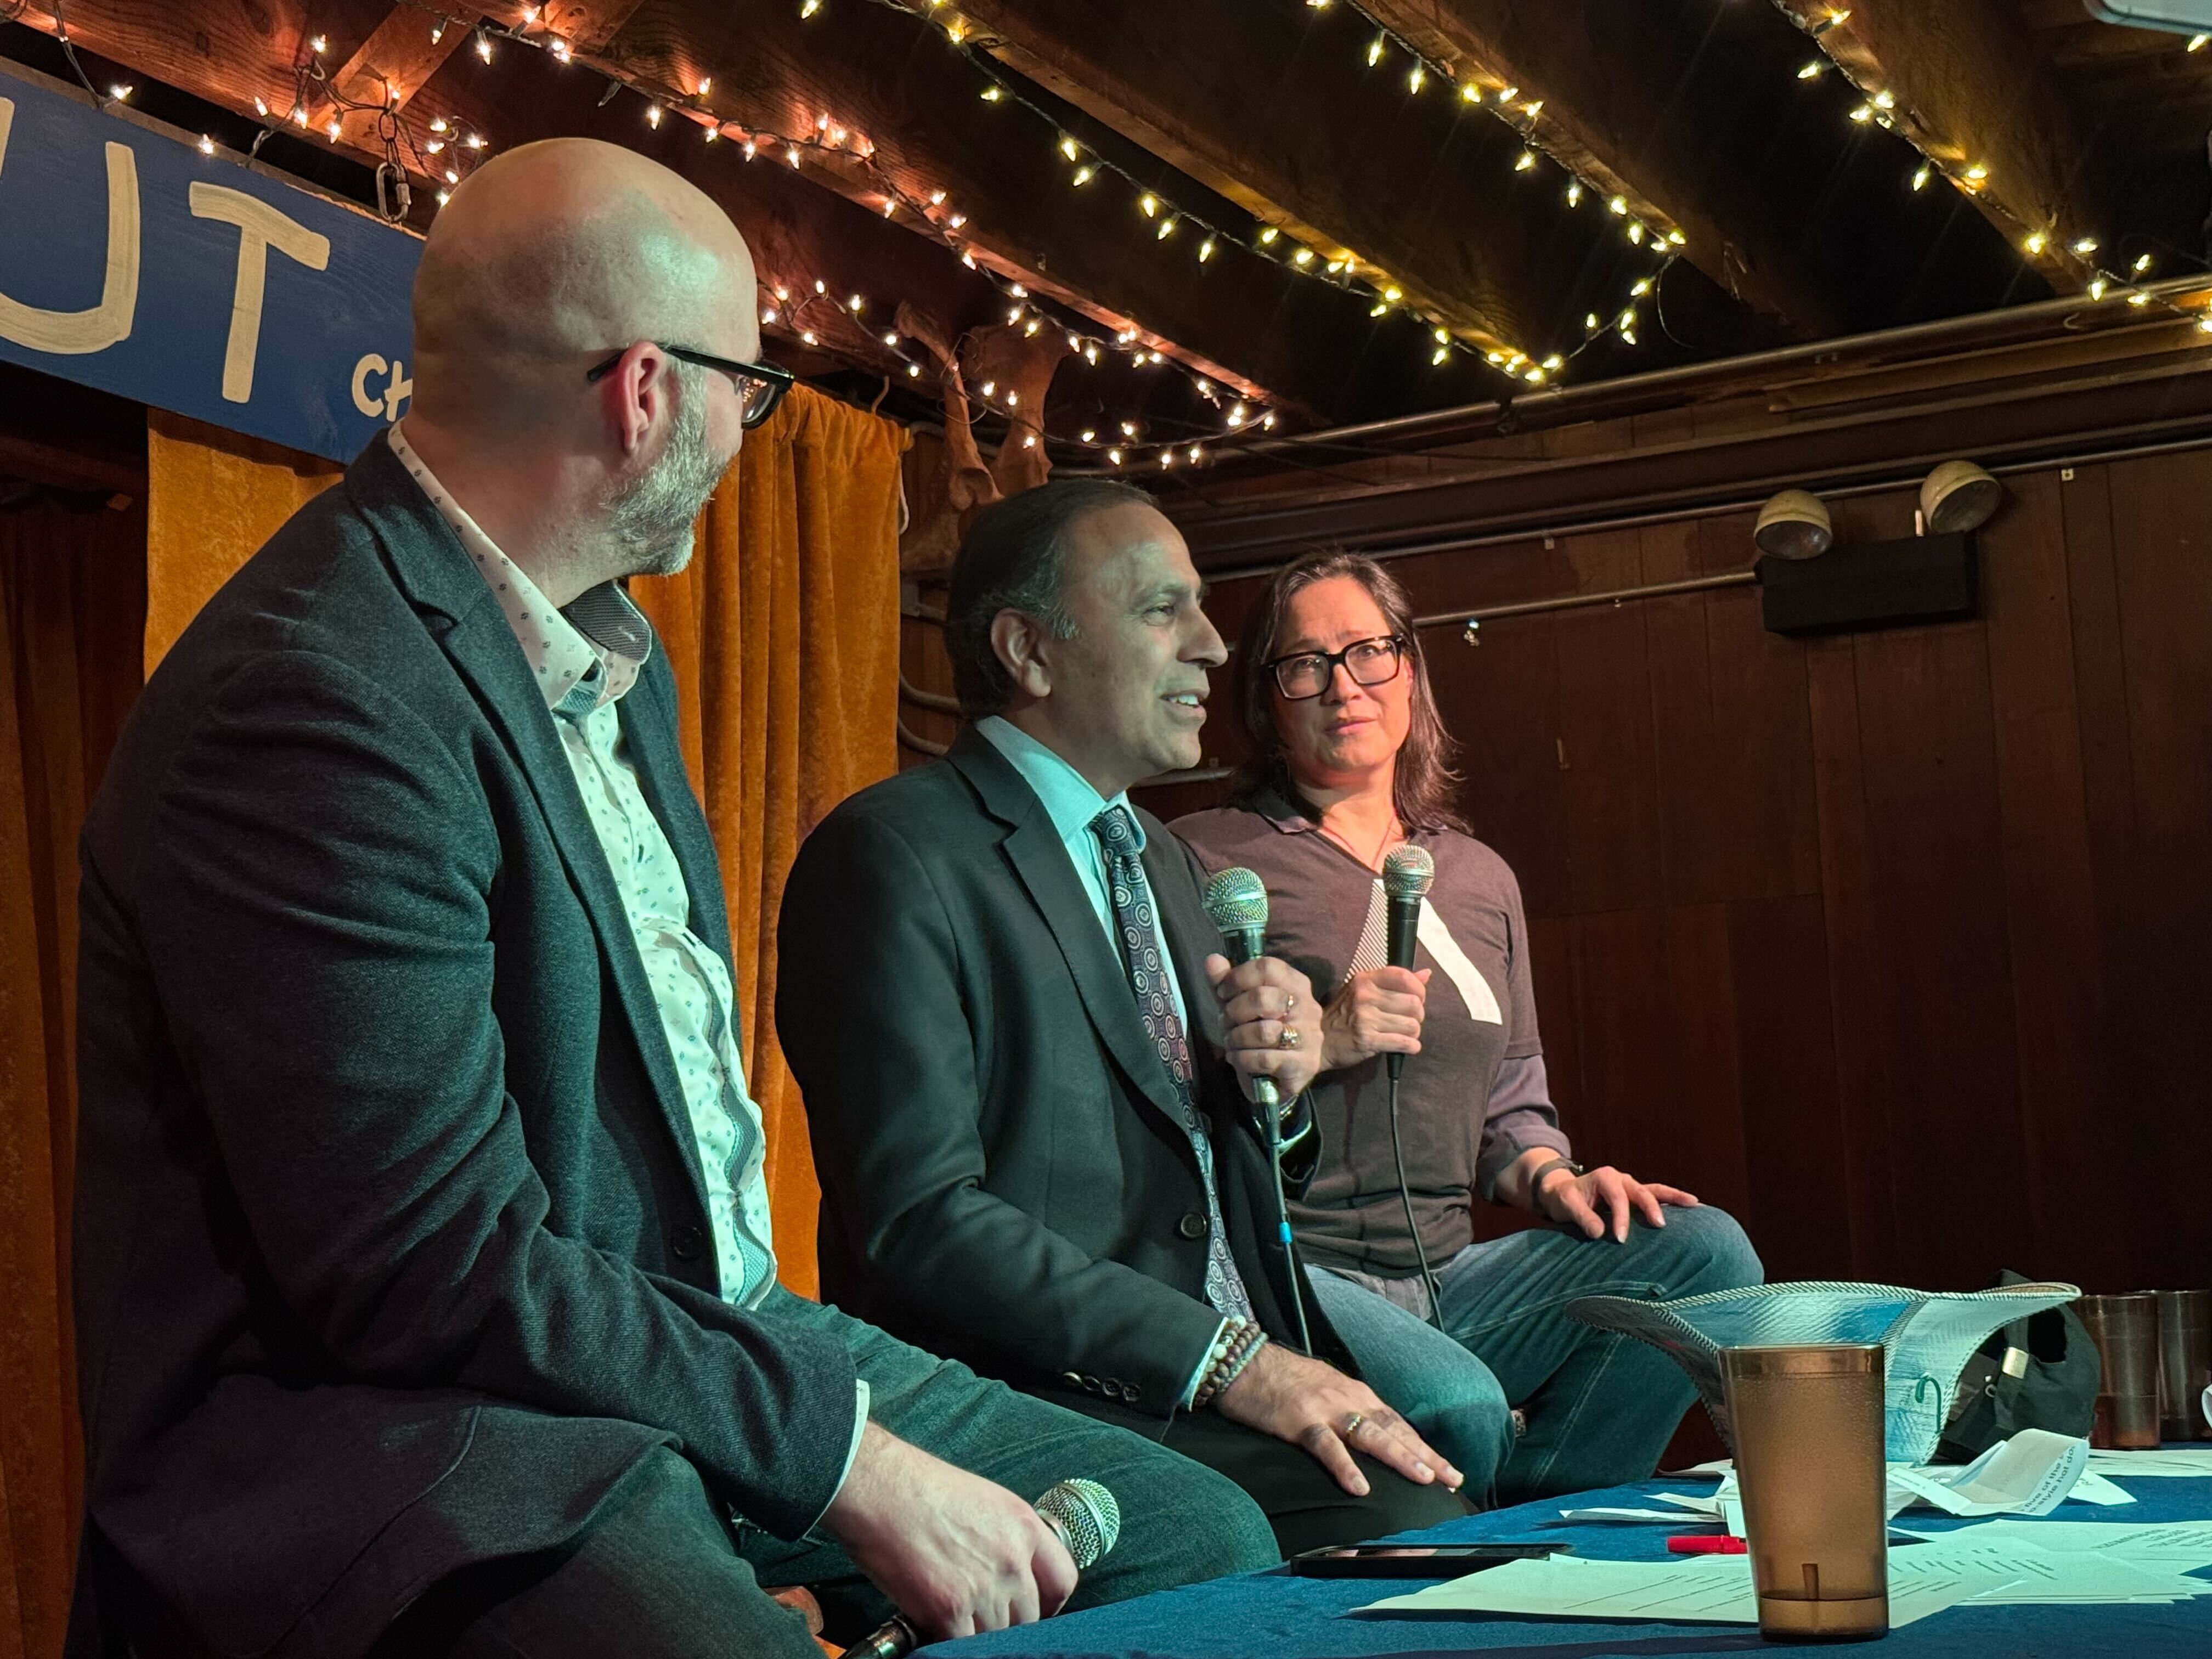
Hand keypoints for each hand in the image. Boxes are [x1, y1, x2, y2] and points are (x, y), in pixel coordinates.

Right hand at [821, 1422, 1076, 1639]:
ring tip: (951, 1615)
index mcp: (1023, 1526)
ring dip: (974, 1632)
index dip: (1048, 1602)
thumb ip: (1007, 1537)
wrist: (877, 1487)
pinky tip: (933, 1625)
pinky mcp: (949, 1609)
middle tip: (980, 1613)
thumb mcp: (984, 1500)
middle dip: (1006, 1620)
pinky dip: (949, 1641)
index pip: (1062, 1581)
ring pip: (996, 1636)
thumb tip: (1013, 1573)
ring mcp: (983, 1586)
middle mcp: (1012, 1558)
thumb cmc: (918, 1488)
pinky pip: (962, 1646)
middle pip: (1028, 1617)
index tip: (1032, 1608)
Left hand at [1205, 954, 1322, 1100]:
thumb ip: (1224, 981)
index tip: (1222, 993)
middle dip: (1234, 1012)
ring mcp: (1309, 1037)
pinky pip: (1264, 1059)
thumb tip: (1212, 959)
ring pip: (1263, 1031)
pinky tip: (1238, 1058)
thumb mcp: (1238, 1002)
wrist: (1283, 1072)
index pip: (1267, 967)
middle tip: (1227, 1022)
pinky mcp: (1304, 1065)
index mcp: (1295, 984)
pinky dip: (1242, 1059)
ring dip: (1237, 1038)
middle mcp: (1307, 1007)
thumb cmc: (1258, 1029)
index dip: (1237, 978)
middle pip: (1263, 998)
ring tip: (1233, 1042)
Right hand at [1214, 1342, 1462, 1496]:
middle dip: (1425, 1455)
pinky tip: (1360, 1487)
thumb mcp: (1325, 1390)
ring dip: (1400, 1457)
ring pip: (1371, 1435)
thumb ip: (1348, 1412)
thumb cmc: (1282, 1379)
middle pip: (1394, 1430)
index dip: (1423, 1447)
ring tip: (1424, 1479)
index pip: (1398, 1424)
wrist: (1244, 1362)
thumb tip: (1370, 1437)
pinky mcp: (1300, 1421)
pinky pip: (1327, 1446)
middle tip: (1452, 1480)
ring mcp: (1325, 1409)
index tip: (1447, 1470)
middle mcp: (1348, 1399)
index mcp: (1355, 1394)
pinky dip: (1345, 1466)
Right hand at [1319, 967, 1429, 1071]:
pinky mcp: (1367, 1040)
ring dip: (1413, 1033)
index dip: (1419, 990)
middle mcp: (1365, 996)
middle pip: (1414, 1003)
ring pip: (1412, 1025)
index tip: (1417, 999)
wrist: (1318, 1041)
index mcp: (1365, 979)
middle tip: (1407, 1021)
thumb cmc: (1344, 1015)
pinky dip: (1411, 1047)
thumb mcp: (1364, 990)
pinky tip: (1407, 1046)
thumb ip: (1394, 982)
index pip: (1404, 977)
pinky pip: (1403, 1042)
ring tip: (1403, 1034)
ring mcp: (1365, 1018)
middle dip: (1417, 1015)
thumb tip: (1426, 974)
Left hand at [1536, 1164, 1699, 1242]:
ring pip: (1656, 1190)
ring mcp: (1630, 1186)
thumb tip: (1600, 1233)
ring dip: (1674, 1197)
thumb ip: (1582, 1217)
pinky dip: (1671, 1201)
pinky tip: (1690, 1208)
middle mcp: (1621, 1178)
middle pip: (1642, 1191)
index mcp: (1605, 1177)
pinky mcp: (1635, 1196)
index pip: (1618, 1199)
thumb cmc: (1564, 1199)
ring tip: (1695, 1204)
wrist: (1562, 1192)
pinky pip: (1656, 1196)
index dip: (1621, 1219)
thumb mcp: (1567, 1206)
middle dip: (1651, 1207)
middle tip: (1660, 1225)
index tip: (1621, 1239)